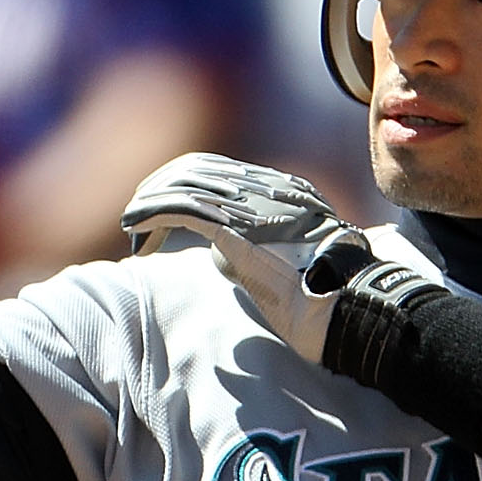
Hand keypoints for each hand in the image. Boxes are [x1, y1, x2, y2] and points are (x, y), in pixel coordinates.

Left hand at [120, 153, 380, 362]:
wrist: (348, 310)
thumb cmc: (325, 299)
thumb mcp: (293, 261)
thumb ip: (255, 246)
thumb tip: (219, 248)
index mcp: (287, 192)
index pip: (224, 170)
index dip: (190, 185)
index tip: (169, 207)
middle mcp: (270, 189)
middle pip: (200, 170)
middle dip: (164, 189)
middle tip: (141, 215)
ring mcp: (256, 206)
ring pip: (187, 185)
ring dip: (152, 203)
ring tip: (132, 223)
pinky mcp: (238, 230)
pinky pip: (183, 210)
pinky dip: (153, 215)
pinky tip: (135, 227)